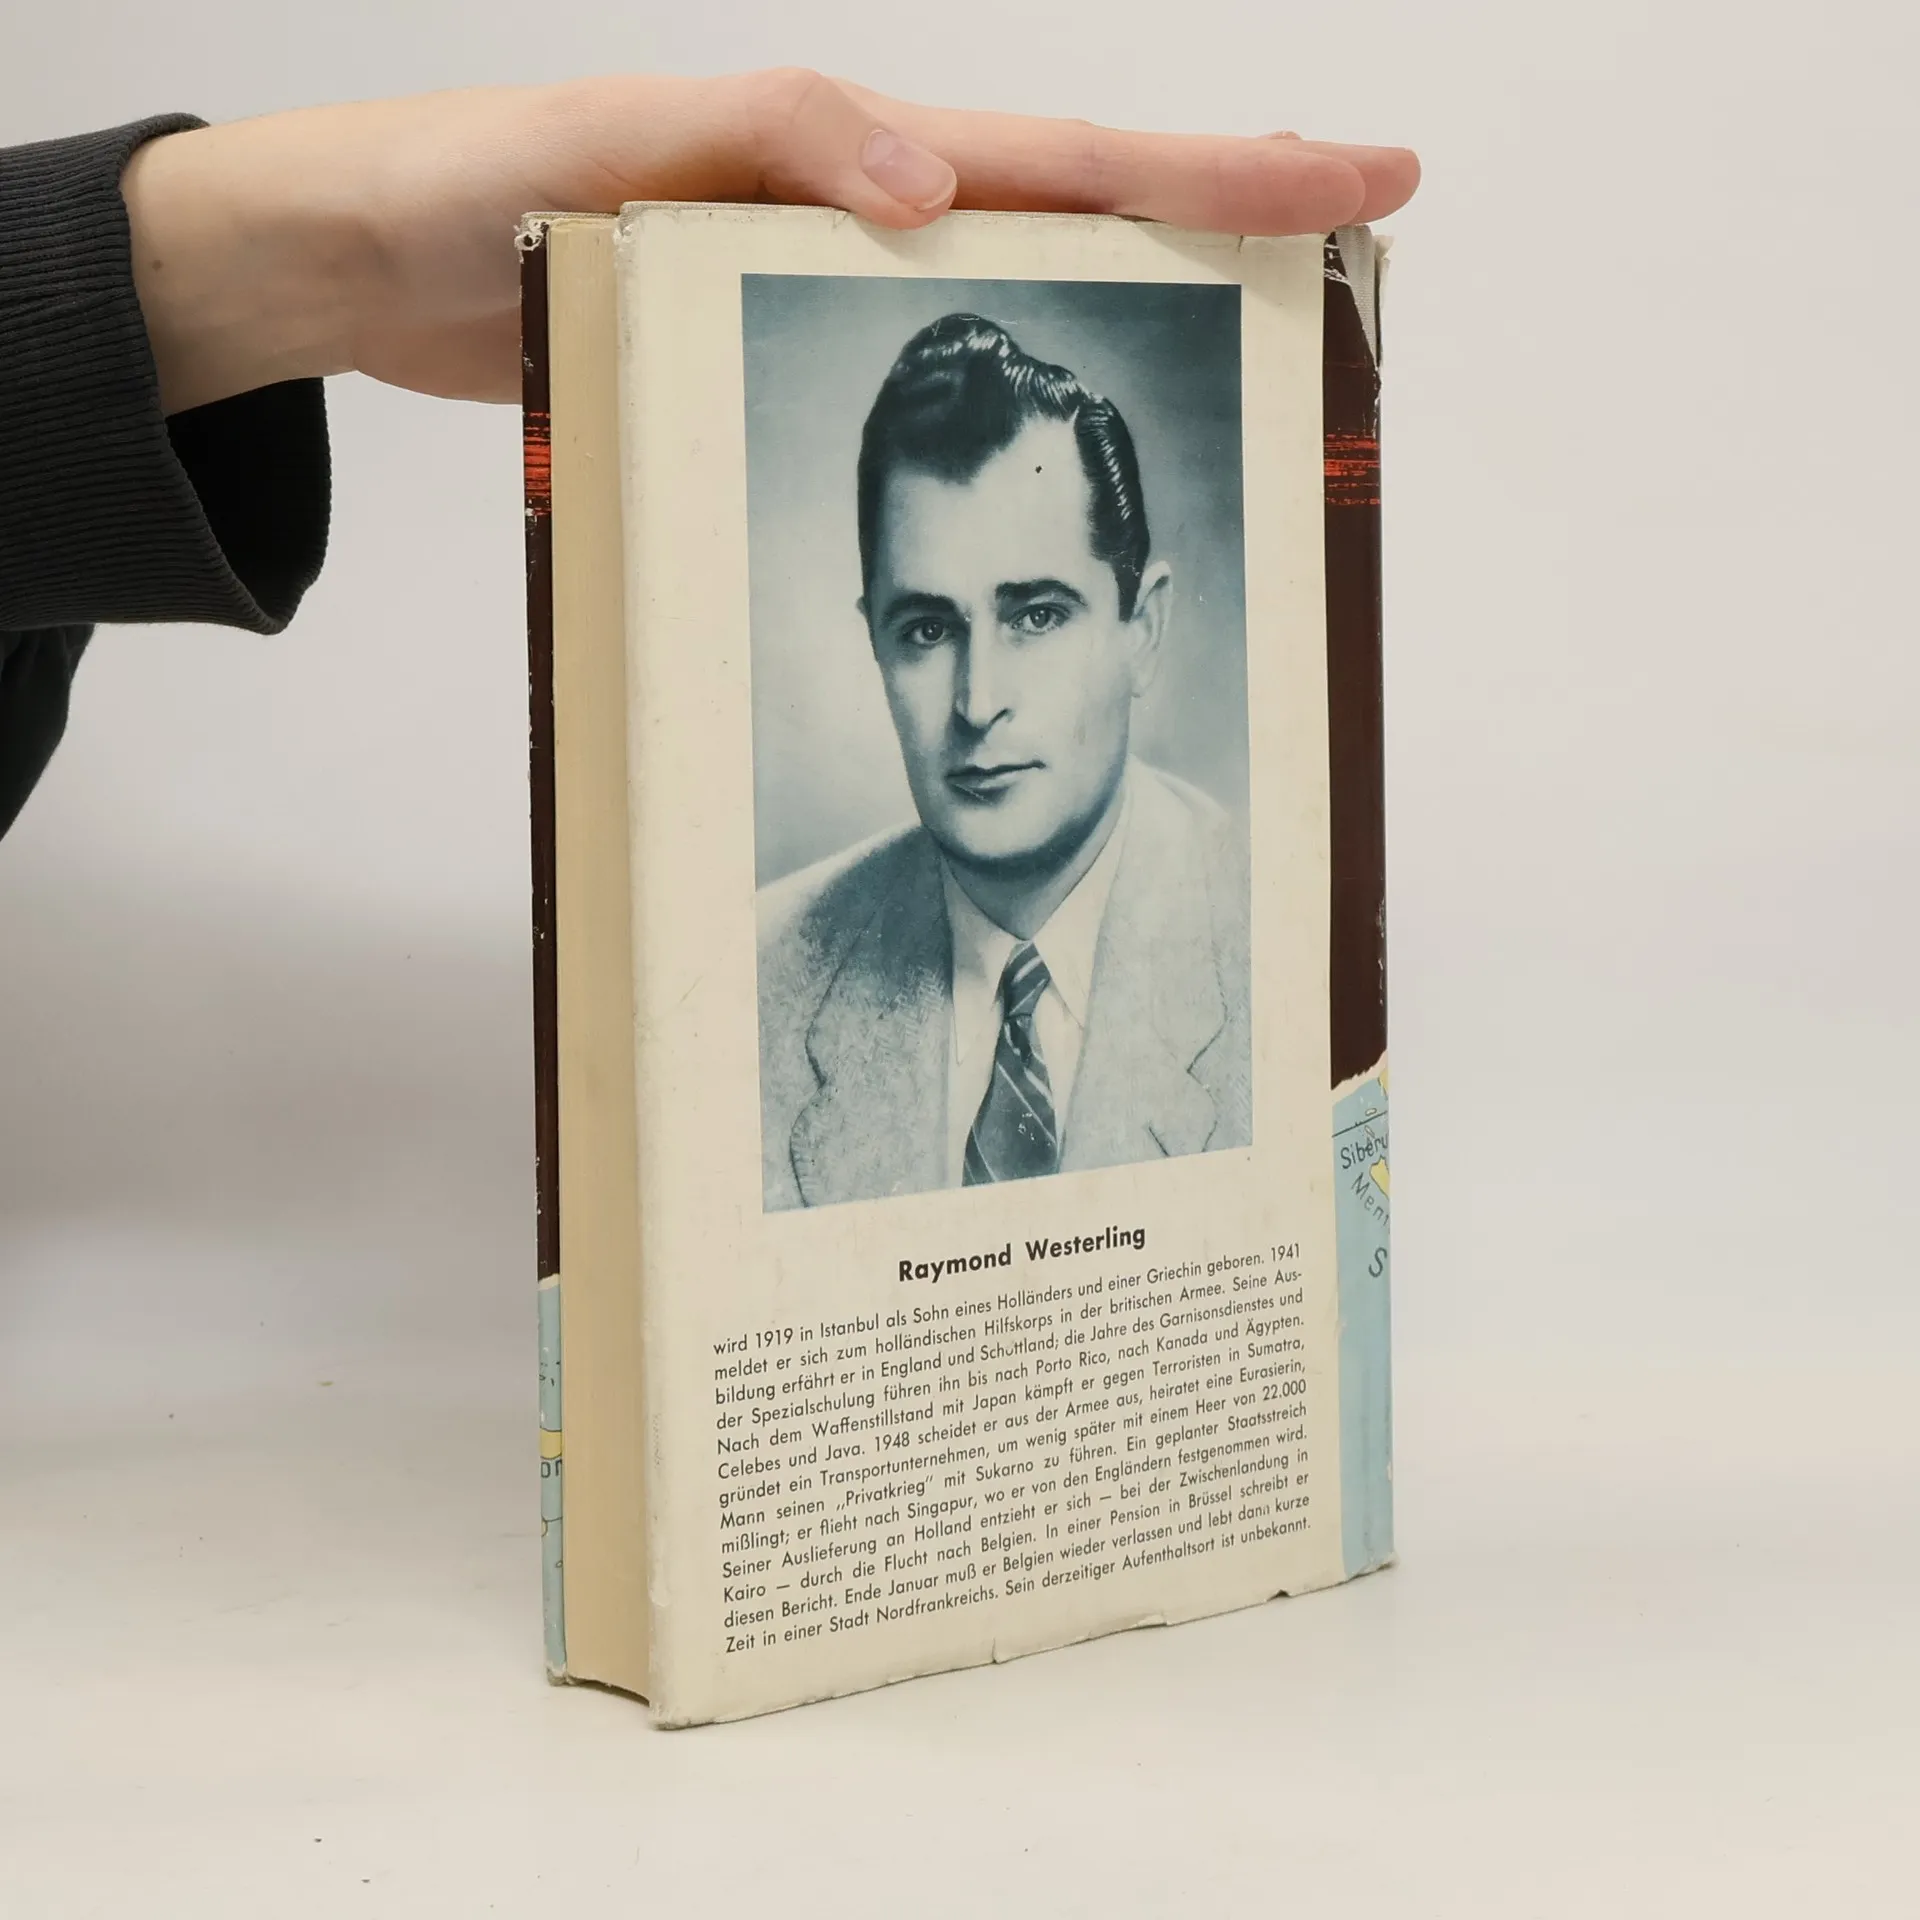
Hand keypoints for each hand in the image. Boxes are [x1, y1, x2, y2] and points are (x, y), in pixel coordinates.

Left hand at [122, 71, 1418, 413]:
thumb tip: (939, 190)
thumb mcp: (604, 148)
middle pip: (1087, 209)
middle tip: (1360, 232)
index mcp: (851, 156)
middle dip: (1232, 215)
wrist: (368, 260)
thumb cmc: (466, 186)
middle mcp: (864, 211)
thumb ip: (768, 143)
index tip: (1358, 179)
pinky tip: (1052, 428)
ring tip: (1256, 327)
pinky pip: (928, 367)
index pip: (1076, 160)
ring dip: (1143, 303)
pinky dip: (1010, 392)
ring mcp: (830, 281)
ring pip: (1024, 291)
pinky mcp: (778, 344)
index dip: (1225, 172)